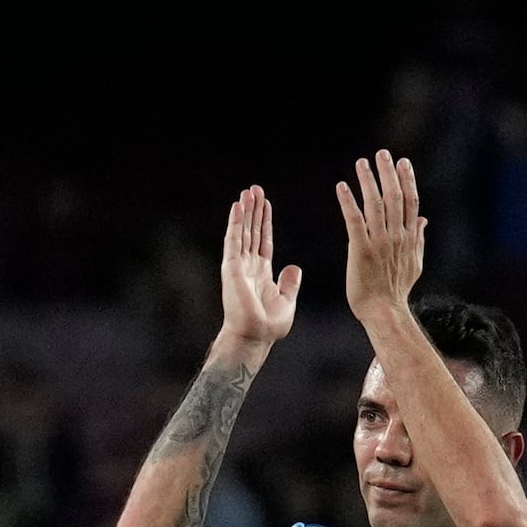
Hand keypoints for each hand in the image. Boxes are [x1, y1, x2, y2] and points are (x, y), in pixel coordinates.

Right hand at [209, 182, 302, 359]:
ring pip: (242, 232)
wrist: (255, 337)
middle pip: (252, 231)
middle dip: (254, 210)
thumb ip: (290, 283)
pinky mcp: (232, 268)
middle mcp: (248, 266)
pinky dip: (235, 223)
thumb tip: (294, 267)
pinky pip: (233, 240)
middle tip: (255, 189)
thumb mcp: (286, 300)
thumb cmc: (268, 325)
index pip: (263, 240)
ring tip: (247, 192)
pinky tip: (238, 207)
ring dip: (244, 211)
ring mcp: (239, 266)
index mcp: (261, 272)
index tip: (266, 204)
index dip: (265, 221)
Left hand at [336, 149, 427, 322]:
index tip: (403, 162)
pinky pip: (354, 221)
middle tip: (382, 154)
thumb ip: (418, 239)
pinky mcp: (360, 249)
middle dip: (388, 173)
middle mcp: (397, 236)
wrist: (383, 310)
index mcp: (409, 237)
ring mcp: (379, 242)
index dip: (407, 180)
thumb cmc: (396, 289)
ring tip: (362, 163)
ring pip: (375, 204)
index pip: (410, 202)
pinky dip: (348, 202)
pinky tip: (342, 186)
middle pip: (394, 197)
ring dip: (368, 181)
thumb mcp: (415, 263)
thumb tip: (423, 219)